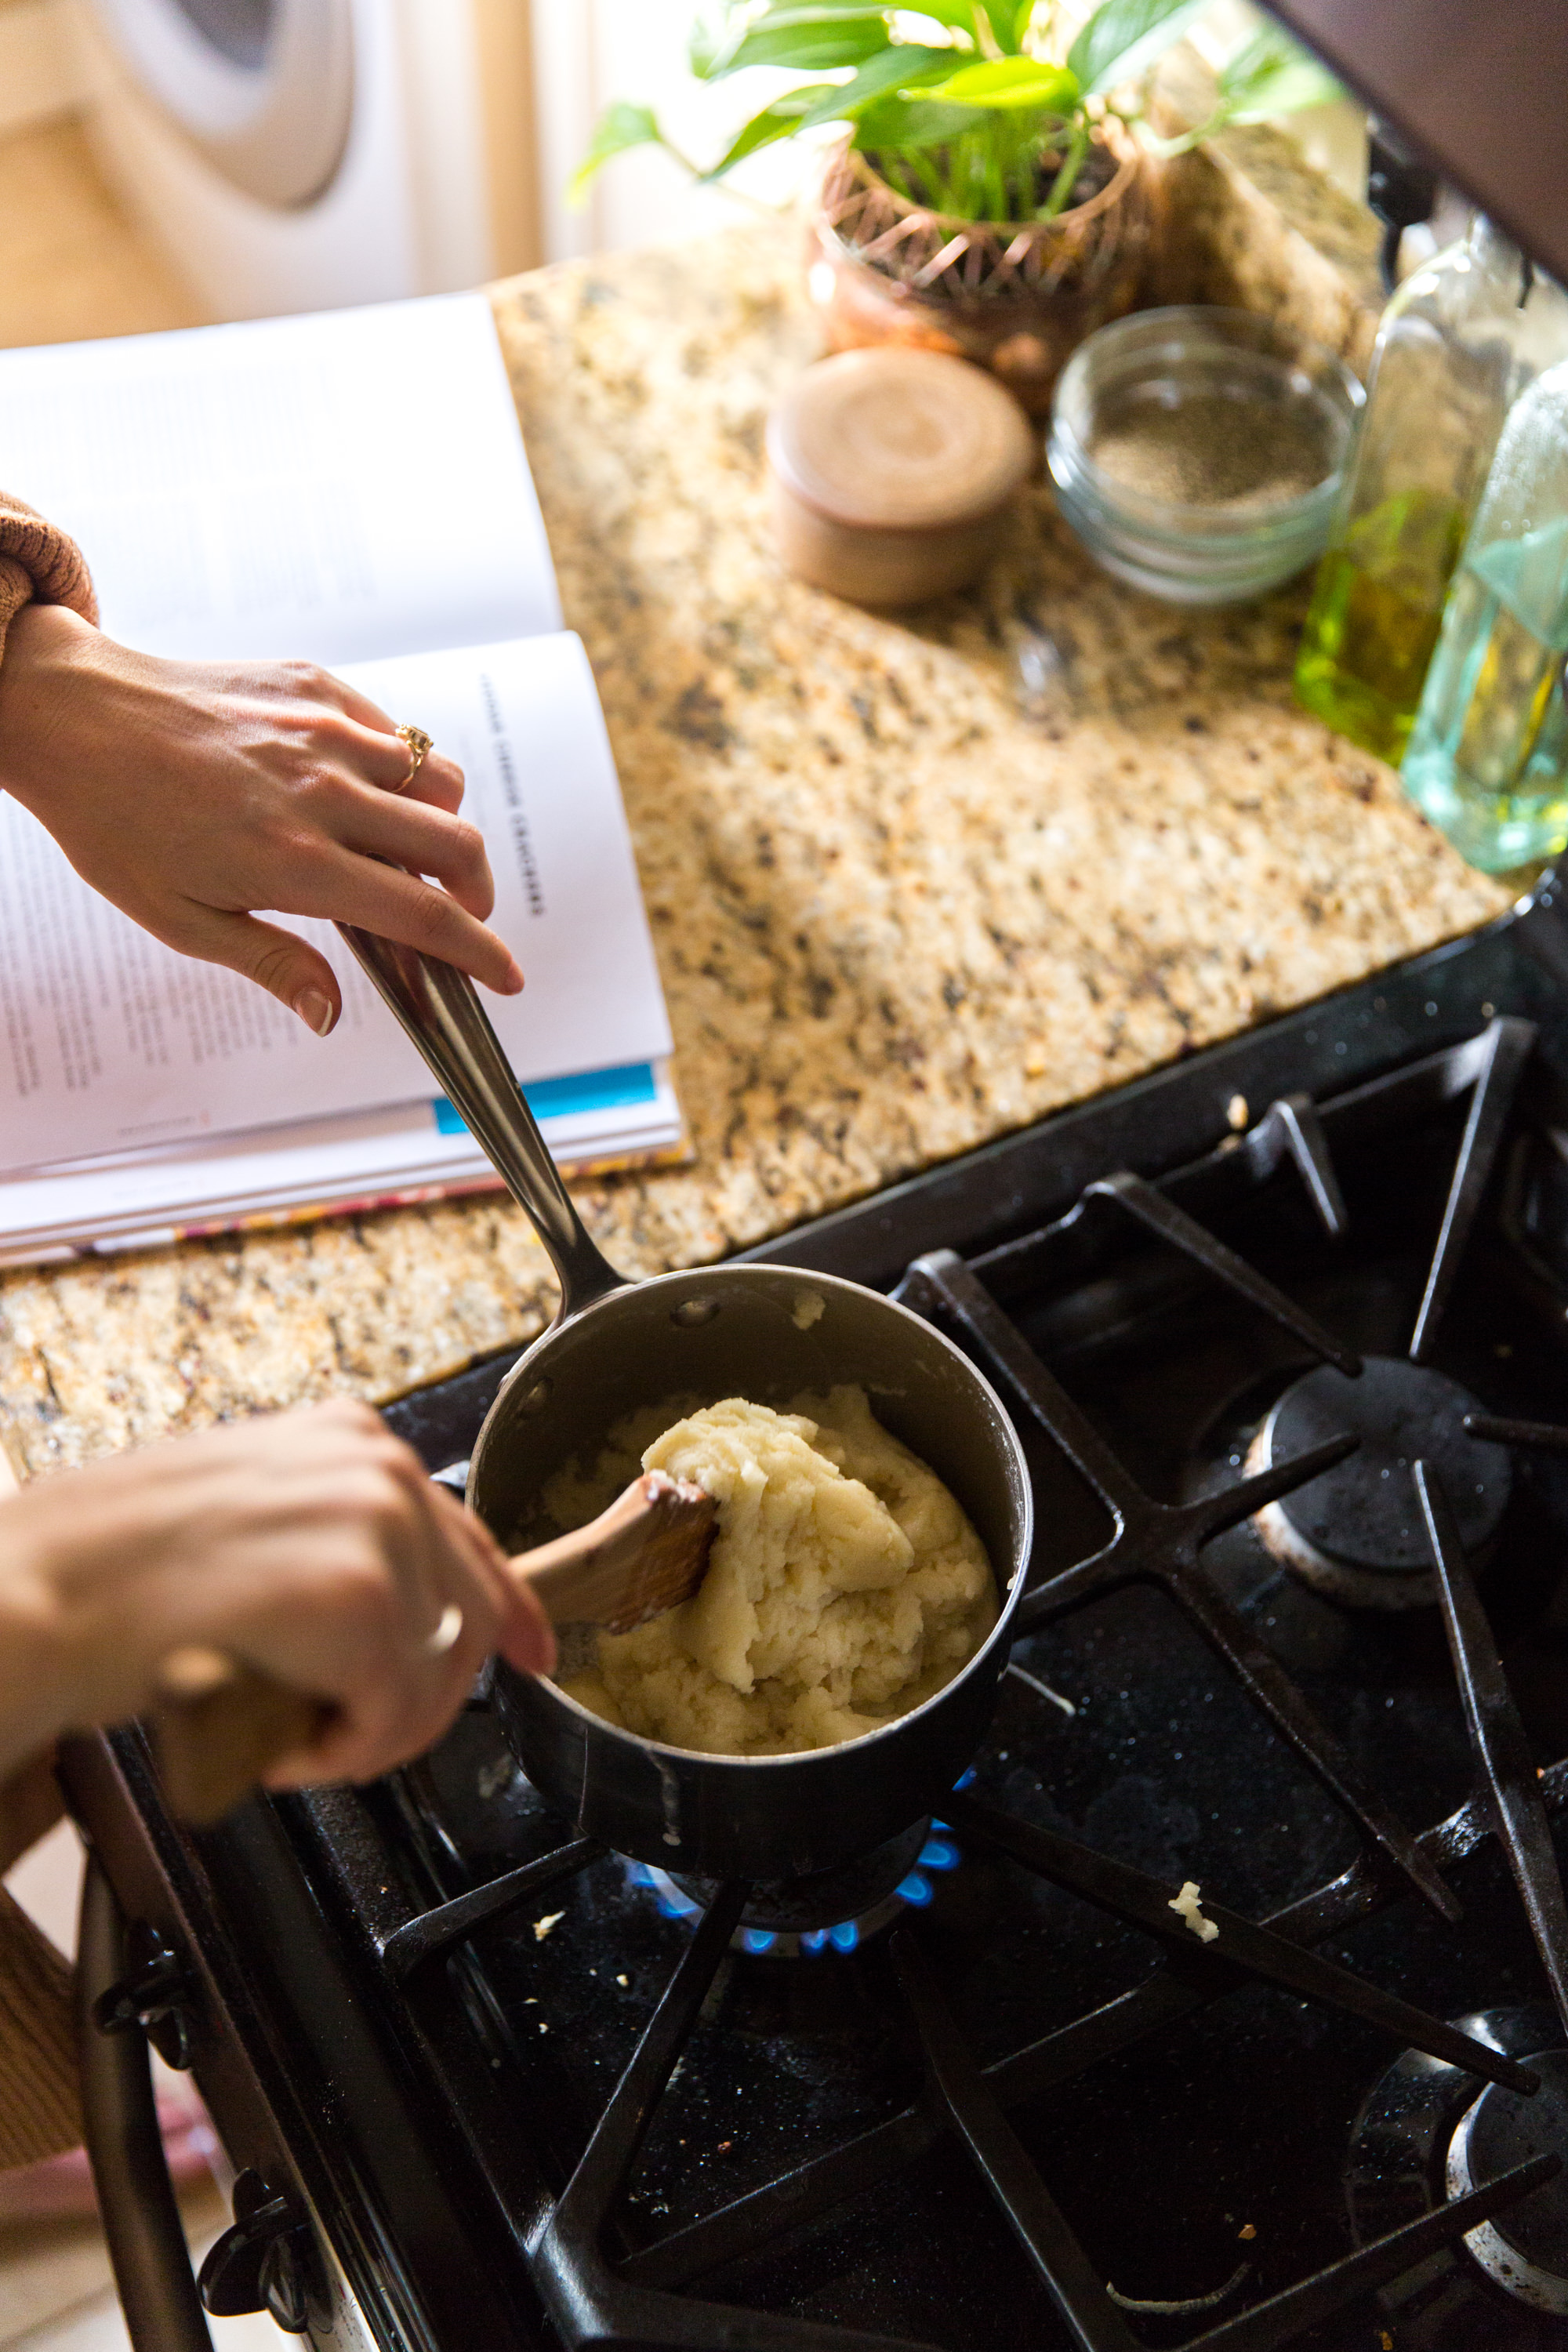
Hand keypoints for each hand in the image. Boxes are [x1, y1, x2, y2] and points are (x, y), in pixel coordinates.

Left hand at [0, 605, 523, 1034]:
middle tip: (459, 915)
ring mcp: (324, 730)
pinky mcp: (315, 684)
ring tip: (406, 852)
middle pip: (457, 846)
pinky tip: (358, 793)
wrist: (71, 713)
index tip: (507, 976)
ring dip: (443, 828)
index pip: (423, 915)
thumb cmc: (115, 822)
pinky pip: (394, 733)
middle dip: (478, 892)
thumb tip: (330, 1013)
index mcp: (294, 862)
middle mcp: (323, 791)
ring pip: (439, 783)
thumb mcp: (181, 920)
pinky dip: (399, 771)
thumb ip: (271, 962)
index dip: (479, 952)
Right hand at [0, 1400, 553, 1792]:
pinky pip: (391, 1713)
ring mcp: (376, 1528)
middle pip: (467, 1618)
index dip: (509, 1609)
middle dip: (417, 1703)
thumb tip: (397, 1604)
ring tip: (281, 1729)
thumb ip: (330, 1538)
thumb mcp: (244, 1515)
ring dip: (364, 1731)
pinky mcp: (359, 1599)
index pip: (466, 1536)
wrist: (36, 1592)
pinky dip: (339, 1751)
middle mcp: (379, 1469)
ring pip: (433, 1676)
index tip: (535, 1654)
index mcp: (352, 1440)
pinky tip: (274, 1738)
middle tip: (341, 1740)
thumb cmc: (107, 1570)